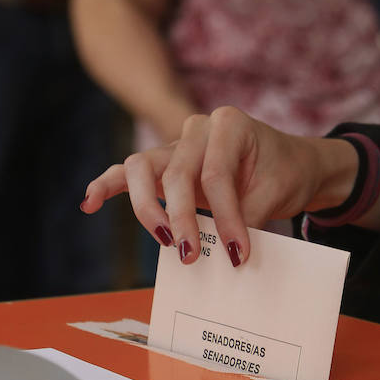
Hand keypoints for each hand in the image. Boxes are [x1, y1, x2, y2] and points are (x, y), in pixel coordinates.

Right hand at [82, 107, 360, 266]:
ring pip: (142, 167)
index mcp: (229, 124)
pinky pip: (129, 172)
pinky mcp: (164, 165)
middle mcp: (197, 128)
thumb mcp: (276, 192)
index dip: (225, 217)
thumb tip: (224, 253)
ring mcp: (177, 145)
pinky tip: (89, 204)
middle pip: (175, 172)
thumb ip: (247, 216)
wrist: (289, 163)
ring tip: (161, 239)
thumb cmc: (283, 172)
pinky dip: (108, 185)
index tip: (237, 254)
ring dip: (147, 207)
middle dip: (182, 218)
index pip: (217, 174)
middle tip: (192, 256)